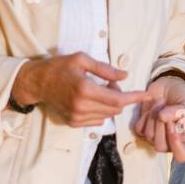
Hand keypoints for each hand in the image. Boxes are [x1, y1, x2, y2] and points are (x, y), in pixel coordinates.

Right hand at [11, 53, 151, 126]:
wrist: (37, 83)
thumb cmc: (59, 67)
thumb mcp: (82, 60)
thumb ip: (105, 69)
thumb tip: (124, 76)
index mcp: (85, 90)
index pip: (117, 99)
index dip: (134, 97)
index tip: (147, 95)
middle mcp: (81, 107)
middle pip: (115, 108)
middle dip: (120, 96)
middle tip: (110, 83)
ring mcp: (77, 117)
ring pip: (107, 115)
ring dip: (110, 104)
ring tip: (100, 90)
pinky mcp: (73, 123)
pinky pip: (97, 120)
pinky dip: (101, 111)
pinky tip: (93, 100)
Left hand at [133, 74, 184, 161]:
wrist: (170, 88)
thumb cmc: (182, 99)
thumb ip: (177, 112)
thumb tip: (162, 117)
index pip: (181, 156)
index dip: (176, 146)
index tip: (174, 130)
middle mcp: (170, 143)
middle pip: (160, 147)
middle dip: (161, 126)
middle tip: (165, 109)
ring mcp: (155, 137)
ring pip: (149, 136)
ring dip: (153, 116)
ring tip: (160, 102)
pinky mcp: (143, 129)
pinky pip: (139, 129)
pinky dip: (144, 116)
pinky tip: (152, 108)